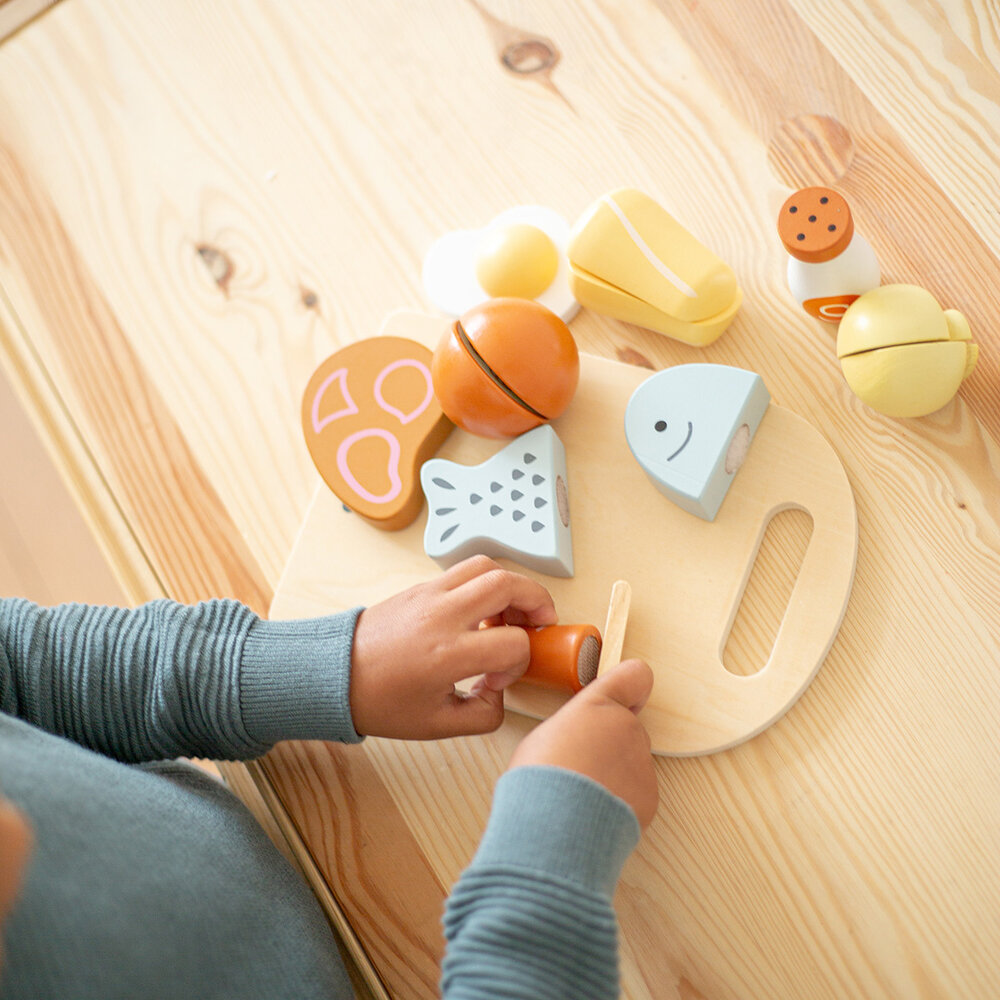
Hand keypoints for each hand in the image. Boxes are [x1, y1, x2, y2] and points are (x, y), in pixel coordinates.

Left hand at [350, 555, 556, 739]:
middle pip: (508, 584)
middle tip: (541, 622)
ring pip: (487, 565)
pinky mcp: (421, 587)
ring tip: (512, 612)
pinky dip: (485, 583)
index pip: (512, 643)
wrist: (333, 676)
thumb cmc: (379, 701)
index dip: (520, 662)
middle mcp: (442, 616)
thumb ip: (483, 714)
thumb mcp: (436, 725)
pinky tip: (481, 611)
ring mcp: (430, 595)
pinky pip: (464, 570)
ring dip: (512, 584)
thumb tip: (501, 692)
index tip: (500, 677)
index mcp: (447, 654)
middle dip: (537, 600)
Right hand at [507, 659, 658, 827]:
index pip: (634, 676)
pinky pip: (636, 795)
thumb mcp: (545, 736)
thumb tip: (577, 746)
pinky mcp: (649, 796)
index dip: (631, 686)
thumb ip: (574, 729)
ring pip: (630, 765)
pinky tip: (594, 813)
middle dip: (609, 745)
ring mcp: (642, 762)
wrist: (555, 825)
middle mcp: (627, 727)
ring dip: (613, 777)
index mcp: (599, 705)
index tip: (627, 697)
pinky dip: (620, 804)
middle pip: (626, 730)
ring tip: (581, 795)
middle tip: (579, 766)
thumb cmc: (539, 778)